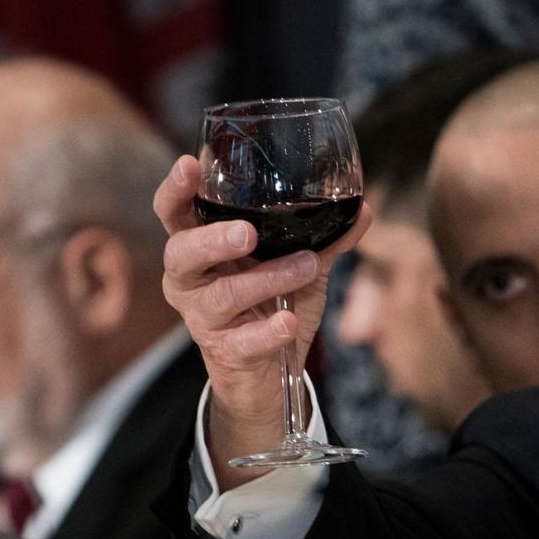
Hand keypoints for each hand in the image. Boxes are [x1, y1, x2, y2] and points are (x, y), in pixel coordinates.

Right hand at [153, 155, 371, 485]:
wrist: (273, 374)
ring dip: (267, 279)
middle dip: (213, 241)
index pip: (174, 213)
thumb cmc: (275, 305)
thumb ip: (325, 239)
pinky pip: (243, 340)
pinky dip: (268, 331)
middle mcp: (191, 280)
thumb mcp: (301, 267)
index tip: (190, 164)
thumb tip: (364, 209)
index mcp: (200, 247)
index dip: (176, 189)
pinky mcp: (225, 352)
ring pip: (223, 295)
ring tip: (305, 268)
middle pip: (182, 253)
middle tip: (247, 234)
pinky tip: (288, 321)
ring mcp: (204, 318)